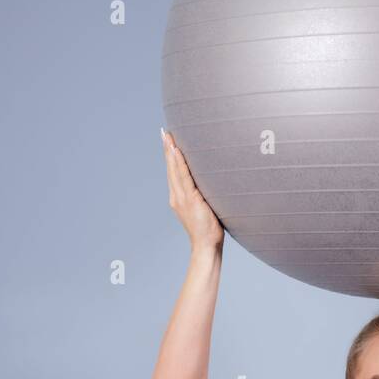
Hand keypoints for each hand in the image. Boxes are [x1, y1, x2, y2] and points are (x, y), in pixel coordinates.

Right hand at [161, 129, 223, 249]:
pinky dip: (179, 164)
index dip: (170, 156)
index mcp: (180, 197)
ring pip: (175, 170)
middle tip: (164, 132)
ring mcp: (181, 198)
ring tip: (168, 136)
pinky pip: (183, 177)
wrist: (207, 246)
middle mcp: (177, 196)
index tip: (168, 140)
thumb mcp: (206, 207)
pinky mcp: (189, 200)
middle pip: (171, 168)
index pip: (174, 172)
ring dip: (171, 152)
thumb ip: (205, 195)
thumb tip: (214, 182)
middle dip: (168, 149)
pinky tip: (176, 152)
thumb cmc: (210, 229)